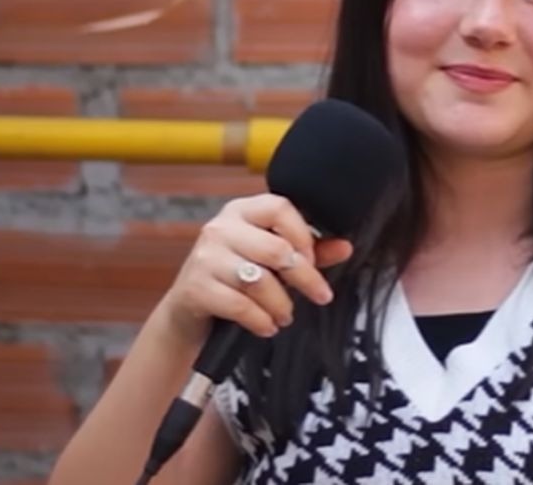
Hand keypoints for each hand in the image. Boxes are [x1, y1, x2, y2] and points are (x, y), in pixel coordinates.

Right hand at [158, 193, 353, 343]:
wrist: (186, 313)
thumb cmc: (235, 280)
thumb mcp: (270, 261)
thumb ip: (308, 251)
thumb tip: (346, 247)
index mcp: (242, 212)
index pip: (279, 207)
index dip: (303, 234)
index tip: (313, 259)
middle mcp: (220, 228)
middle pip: (276, 249)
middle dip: (304, 278)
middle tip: (319, 296)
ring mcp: (205, 257)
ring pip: (259, 280)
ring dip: (282, 305)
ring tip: (285, 315)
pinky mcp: (195, 288)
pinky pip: (240, 305)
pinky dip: (261, 321)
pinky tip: (267, 326)